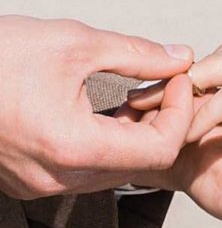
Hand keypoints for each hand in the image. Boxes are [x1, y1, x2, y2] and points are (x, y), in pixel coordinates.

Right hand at [0, 15, 193, 198]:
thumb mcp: (72, 42)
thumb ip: (136, 54)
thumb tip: (180, 58)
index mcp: (72, 147)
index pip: (160, 150)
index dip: (181, 113)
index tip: (179, 80)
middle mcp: (60, 178)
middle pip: (143, 163)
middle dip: (164, 122)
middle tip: (165, 85)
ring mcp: (45, 185)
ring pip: (118, 170)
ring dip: (137, 135)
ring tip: (137, 96)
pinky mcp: (34, 182)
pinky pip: (90, 171)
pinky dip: (109, 144)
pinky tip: (107, 114)